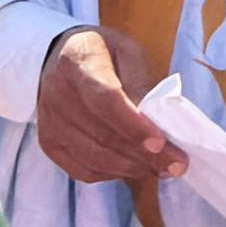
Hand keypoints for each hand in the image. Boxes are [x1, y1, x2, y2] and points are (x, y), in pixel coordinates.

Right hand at [35, 25, 186, 185]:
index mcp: (78, 62)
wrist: (61, 58)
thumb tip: (158, 124)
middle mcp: (56, 94)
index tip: (160, 143)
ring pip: (94, 158)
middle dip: (143, 155)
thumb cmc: (104, 53)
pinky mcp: (49, 144)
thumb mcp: (128, 52)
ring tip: (161, 168)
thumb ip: (141, 83)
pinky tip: (134, 167)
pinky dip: (112, 174)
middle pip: (102, 134)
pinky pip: (83, 171)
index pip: (105, 100)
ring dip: (132, 168)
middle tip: (176, 164)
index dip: (133, 125)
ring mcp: (49, 122)